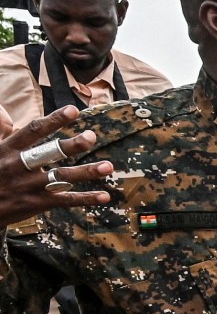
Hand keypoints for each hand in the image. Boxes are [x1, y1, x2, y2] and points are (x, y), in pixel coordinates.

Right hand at [0, 105, 114, 225]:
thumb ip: (1, 131)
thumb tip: (4, 111)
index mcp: (8, 149)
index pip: (34, 131)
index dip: (54, 120)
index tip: (73, 110)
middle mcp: (20, 166)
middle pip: (49, 153)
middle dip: (71, 145)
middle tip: (91, 136)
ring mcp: (30, 186)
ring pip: (62, 177)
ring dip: (87, 171)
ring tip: (109, 166)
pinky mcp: (37, 203)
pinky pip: (65, 200)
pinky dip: (86, 198)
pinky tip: (105, 196)